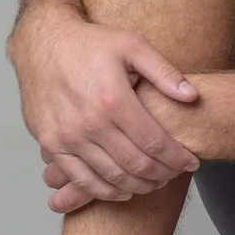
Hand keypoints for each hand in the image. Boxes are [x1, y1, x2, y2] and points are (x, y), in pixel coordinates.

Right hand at [10, 7, 201, 210]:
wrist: (41, 43)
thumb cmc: (89, 43)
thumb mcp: (132, 45)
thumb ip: (164, 72)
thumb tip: (192, 96)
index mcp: (113, 99)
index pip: (154, 142)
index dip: (177, 158)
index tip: (191, 162)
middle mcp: (89, 123)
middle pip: (136, 165)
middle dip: (162, 175)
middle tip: (176, 174)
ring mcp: (67, 137)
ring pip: (111, 177)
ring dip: (138, 186)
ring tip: (155, 183)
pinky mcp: (50, 144)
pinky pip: (80, 178)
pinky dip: (105, 191)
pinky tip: (123, 190)